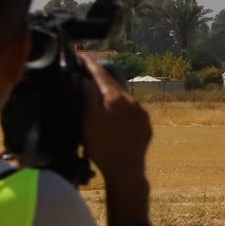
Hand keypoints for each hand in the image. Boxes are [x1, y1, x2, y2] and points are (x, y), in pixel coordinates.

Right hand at [78, 52, 152, 195]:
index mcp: (117, 98)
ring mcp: (142, 113)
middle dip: (99, 78)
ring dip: (110, 94)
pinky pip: (130, 110)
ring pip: (122, 98)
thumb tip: (85, 79)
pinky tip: (111, 114)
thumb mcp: (88, 120)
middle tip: (84, 72)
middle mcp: (133, 101)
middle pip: (113, 84)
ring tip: (96, 93)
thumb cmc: (103, 146)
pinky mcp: (145, 125)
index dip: (89, 64)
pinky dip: (118, 108)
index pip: (101, 74)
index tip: (79, 55)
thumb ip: (87, 96)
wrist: (126, 170)